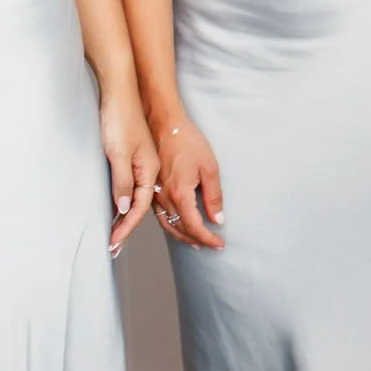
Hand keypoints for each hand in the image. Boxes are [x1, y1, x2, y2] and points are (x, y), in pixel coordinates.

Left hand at [99, 87, 158, 255]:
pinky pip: (130, 188)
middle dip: (126, 228)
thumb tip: (125, 210)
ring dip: (124, 218)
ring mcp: (142, 164)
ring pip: (135, 198)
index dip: (126, 227)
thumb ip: (122, 183)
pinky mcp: (133, 158)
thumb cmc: (120, 119)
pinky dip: (123, 202)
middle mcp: (148, 170)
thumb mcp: (119, 153)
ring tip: (114, 235)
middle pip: (139, 206)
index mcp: (150, 171)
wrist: (121, 92)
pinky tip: (115, 209)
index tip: (114, 243)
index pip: (138, 207)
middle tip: (113, 247)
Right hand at [152, 114, 225, 249]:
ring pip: (168, 225)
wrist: (165, 126)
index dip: (208, 238)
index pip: (194, 227)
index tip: (218, 244)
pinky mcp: (151, 190)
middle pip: (180, 229)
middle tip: (211, 244)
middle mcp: (164, 198)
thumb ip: (213, 196)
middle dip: (197, 240)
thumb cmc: (187, 142)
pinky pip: (159, 215)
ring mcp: (155, 195)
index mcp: (180, 194)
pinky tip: (177, 225)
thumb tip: (217, 219)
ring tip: (196, 242)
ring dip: (182, 236)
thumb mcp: (209, 168)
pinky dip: (170, 226)